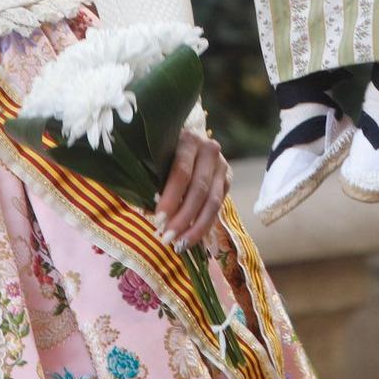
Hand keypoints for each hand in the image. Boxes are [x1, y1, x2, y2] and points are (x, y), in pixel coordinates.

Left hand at [154, 127, 230, 251]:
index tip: (158, 221)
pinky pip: (218, 207)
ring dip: (196, 227)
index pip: (181, 173)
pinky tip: (192, 238)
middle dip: (183, 218)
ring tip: (180, 245)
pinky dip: (205, 224)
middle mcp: (210, 151)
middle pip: (199, 190)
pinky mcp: (227, 180)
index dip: (171, 199)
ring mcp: (222, 166)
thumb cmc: (166, 147)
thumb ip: (155, 178)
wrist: (191, 134)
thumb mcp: (158, 155)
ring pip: (213, 202)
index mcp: (189, 140)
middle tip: (167, 239)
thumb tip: (151, 211)